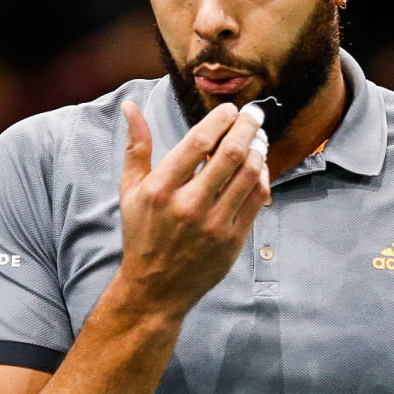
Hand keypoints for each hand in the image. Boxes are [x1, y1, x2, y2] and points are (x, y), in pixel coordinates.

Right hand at [110, 98, 270, 317]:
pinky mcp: (233, 240)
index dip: (219, 119)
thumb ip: (136, 147)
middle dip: (247, 127)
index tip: (229, 109)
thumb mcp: (130, 190)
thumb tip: (131, 106)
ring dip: (258, 149)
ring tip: (258, 137)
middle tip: (253, 115)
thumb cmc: (142, 234)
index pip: (197, 142)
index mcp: (161, 190)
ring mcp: (214, 224)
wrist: (155, 288)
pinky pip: (257, 199)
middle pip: (230, 154)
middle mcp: (188, 206)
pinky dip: (262, 176)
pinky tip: (258, 166)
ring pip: (249, 174)